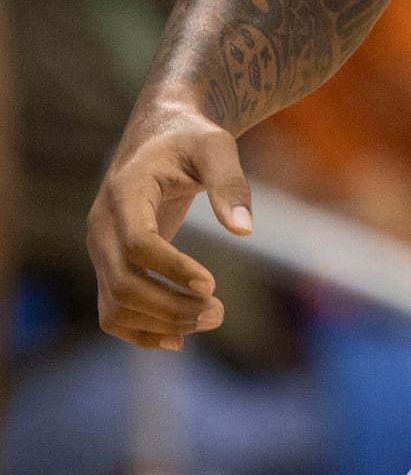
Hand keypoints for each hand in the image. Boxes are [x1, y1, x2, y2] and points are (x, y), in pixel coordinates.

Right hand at [86, 101, 253, 350]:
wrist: (161, 135)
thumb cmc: (191, 137)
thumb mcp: (216, 146)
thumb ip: (230, 182)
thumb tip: (245, 229)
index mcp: (123, 193)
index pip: (137, 244)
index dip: (171, 269)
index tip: (211, 285)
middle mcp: (101, 226)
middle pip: (123, 282)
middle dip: (170, 305)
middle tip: (219, 312)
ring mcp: (100, 248)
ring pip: (114, 304)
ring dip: (160, 322)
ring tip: (212, 319)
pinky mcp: (109, 264)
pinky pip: (112, 309)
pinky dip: (140, 330)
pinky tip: (179, 339)